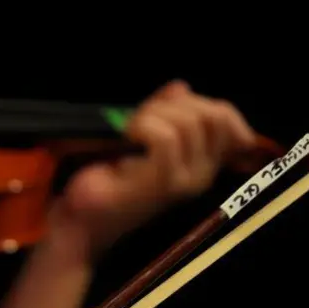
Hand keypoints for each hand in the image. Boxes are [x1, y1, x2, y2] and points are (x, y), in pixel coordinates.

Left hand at [51, 79, 256, 260]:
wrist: (82, 220)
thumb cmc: (106, 181)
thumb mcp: (139, 136)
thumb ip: (163, 111)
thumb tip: (181, 87)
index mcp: (202, 163)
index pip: (225, 117)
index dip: (198, 100)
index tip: (163, 108)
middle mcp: (202, 174)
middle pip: (212, 114)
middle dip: (173, 105)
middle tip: (140, 122)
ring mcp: (186, 181)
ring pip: (188, 122)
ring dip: (153, 115)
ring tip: (129, 134)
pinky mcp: (164, 184)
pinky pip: (166, 137)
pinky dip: (143, 127)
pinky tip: (127, 140)